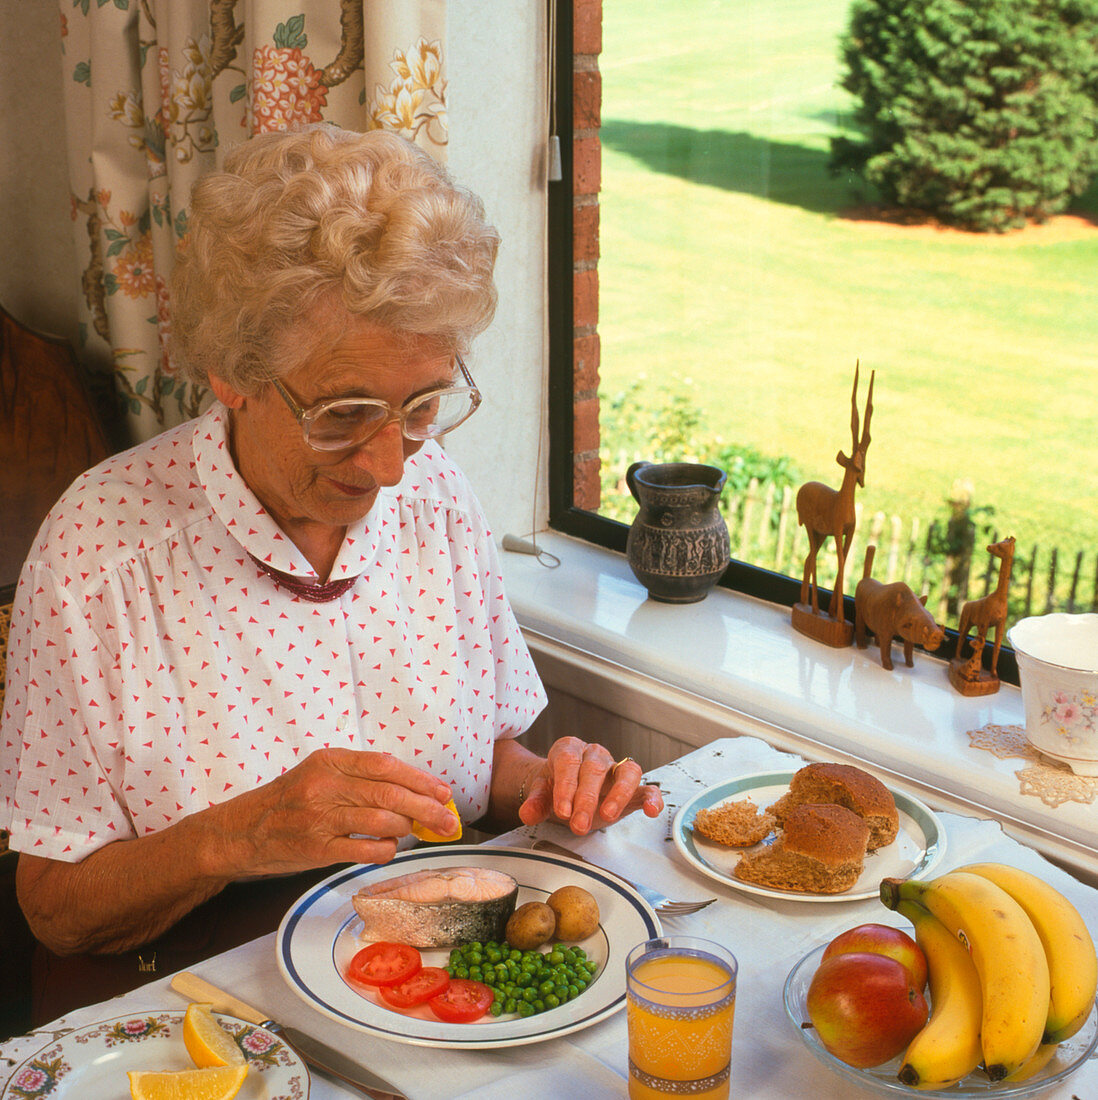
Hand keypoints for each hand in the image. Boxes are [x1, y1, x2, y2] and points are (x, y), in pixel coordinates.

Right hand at [223, 747, 458, 874]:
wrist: (242, 831)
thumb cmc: (289, 801)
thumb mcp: (320, 773)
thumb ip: (359, 777)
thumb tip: (412, 788)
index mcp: (330, 761)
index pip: (386, 766)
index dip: (420, 779)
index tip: (443, 792)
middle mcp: (325, 786)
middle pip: (390, 794)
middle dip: (427, 808)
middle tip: (448, 821)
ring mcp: (320, 818)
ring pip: (382, 821)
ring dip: (407, 829)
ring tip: (414, 832)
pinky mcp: (317, 849)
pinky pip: (365, 850)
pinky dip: (386, 850)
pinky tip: (388, 847)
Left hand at [517, 737, 663, 834]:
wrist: (563, 790)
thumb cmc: (554, 787)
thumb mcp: (540, 792)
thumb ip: (535, 802)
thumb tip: (528, 814)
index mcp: (569, 750)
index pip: (569, 762)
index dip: (566, 786)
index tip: (562, 810)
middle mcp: (594, 755)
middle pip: (594, 770)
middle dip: (586, 799)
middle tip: (578, 824)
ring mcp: (615, 769)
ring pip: (626, 772)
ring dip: (619, 795)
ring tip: (609, 815)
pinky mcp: (632, 787)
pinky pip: (646, 788)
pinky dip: (652, 798)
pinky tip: (651, 811)